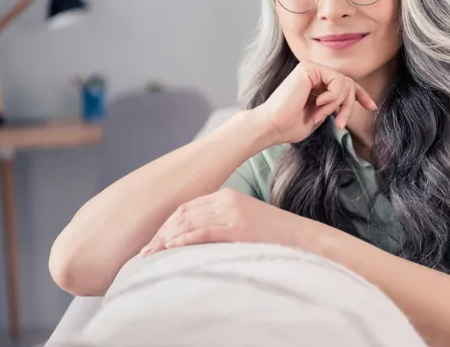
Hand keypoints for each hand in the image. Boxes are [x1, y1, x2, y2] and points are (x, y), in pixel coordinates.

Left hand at [140, 188, 318, 256]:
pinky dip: (183, 240)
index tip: (154, 240)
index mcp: (228, 195)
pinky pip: (203, 233)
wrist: (303, 238)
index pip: (188, 207)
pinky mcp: (239, 229)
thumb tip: (194, 237)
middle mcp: (228, 200)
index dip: (167, 223)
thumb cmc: (274, 236)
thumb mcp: (245, 220)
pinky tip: (170, 248)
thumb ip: (222, 222)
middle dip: (161, 232)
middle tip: (146, 251)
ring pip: (189, 223)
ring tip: (151, 254)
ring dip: (166, 239)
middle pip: (184, 213)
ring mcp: (233, 213)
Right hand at [255, 61, 377, 144]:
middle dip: (349, 106)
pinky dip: (332, 97)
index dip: (360, 95)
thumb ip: (333, 105)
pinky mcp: (309, 68)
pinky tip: (317, 104)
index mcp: (315, 84)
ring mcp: (311, 69)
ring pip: (344, 83)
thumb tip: (351, 100)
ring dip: (337, 105)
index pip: (344, 85)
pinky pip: (337, 81)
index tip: (372, 107)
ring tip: (321, 116)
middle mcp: (313, 73)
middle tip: (340, 123)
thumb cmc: (291, 126)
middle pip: (348, 84)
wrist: (273, 126)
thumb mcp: (320, 116)